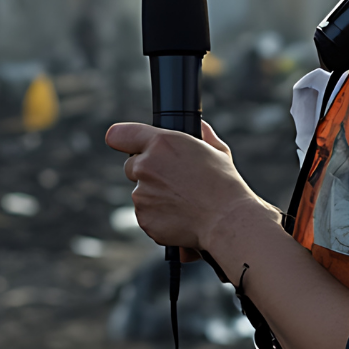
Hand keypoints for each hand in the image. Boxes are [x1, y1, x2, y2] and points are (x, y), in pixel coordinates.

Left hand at [103, 120, 272, 255]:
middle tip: (174, 182)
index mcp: (161, 143)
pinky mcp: (144, 218)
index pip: (121, 135)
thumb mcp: (217, 151)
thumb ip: (202, 136)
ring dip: (155, 197)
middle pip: (131, 167)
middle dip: (147, 173)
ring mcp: (142, 194)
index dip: (123, 140)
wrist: (227, 220)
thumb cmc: (225, 184)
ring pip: (141, 194)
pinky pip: (146, 216)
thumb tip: (199, 127)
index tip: (123, 143)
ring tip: (184, 203)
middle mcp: (145, 166)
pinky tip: (180, 217)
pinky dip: (158, 218)